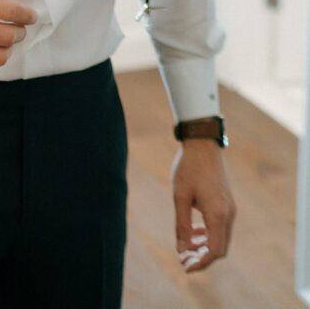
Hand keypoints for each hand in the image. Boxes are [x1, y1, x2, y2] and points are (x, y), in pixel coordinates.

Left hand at [172, 139, 235, 270]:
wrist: (203, 144)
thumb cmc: (189, 167)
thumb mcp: (180, 196)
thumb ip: (182, 224)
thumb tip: (182, 249)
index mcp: (217, 213)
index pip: (214, 251)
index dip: (200, 263)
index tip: (184, 266)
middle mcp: (228, 214)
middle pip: (219, 249)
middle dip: (202, 258)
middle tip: (183, 260)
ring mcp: (230, 209)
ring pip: (221, 239)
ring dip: (205, 247)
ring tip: (186, 248)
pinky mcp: (228, 203)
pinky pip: (221, 228)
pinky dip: (209, 235)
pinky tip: (194, 232)